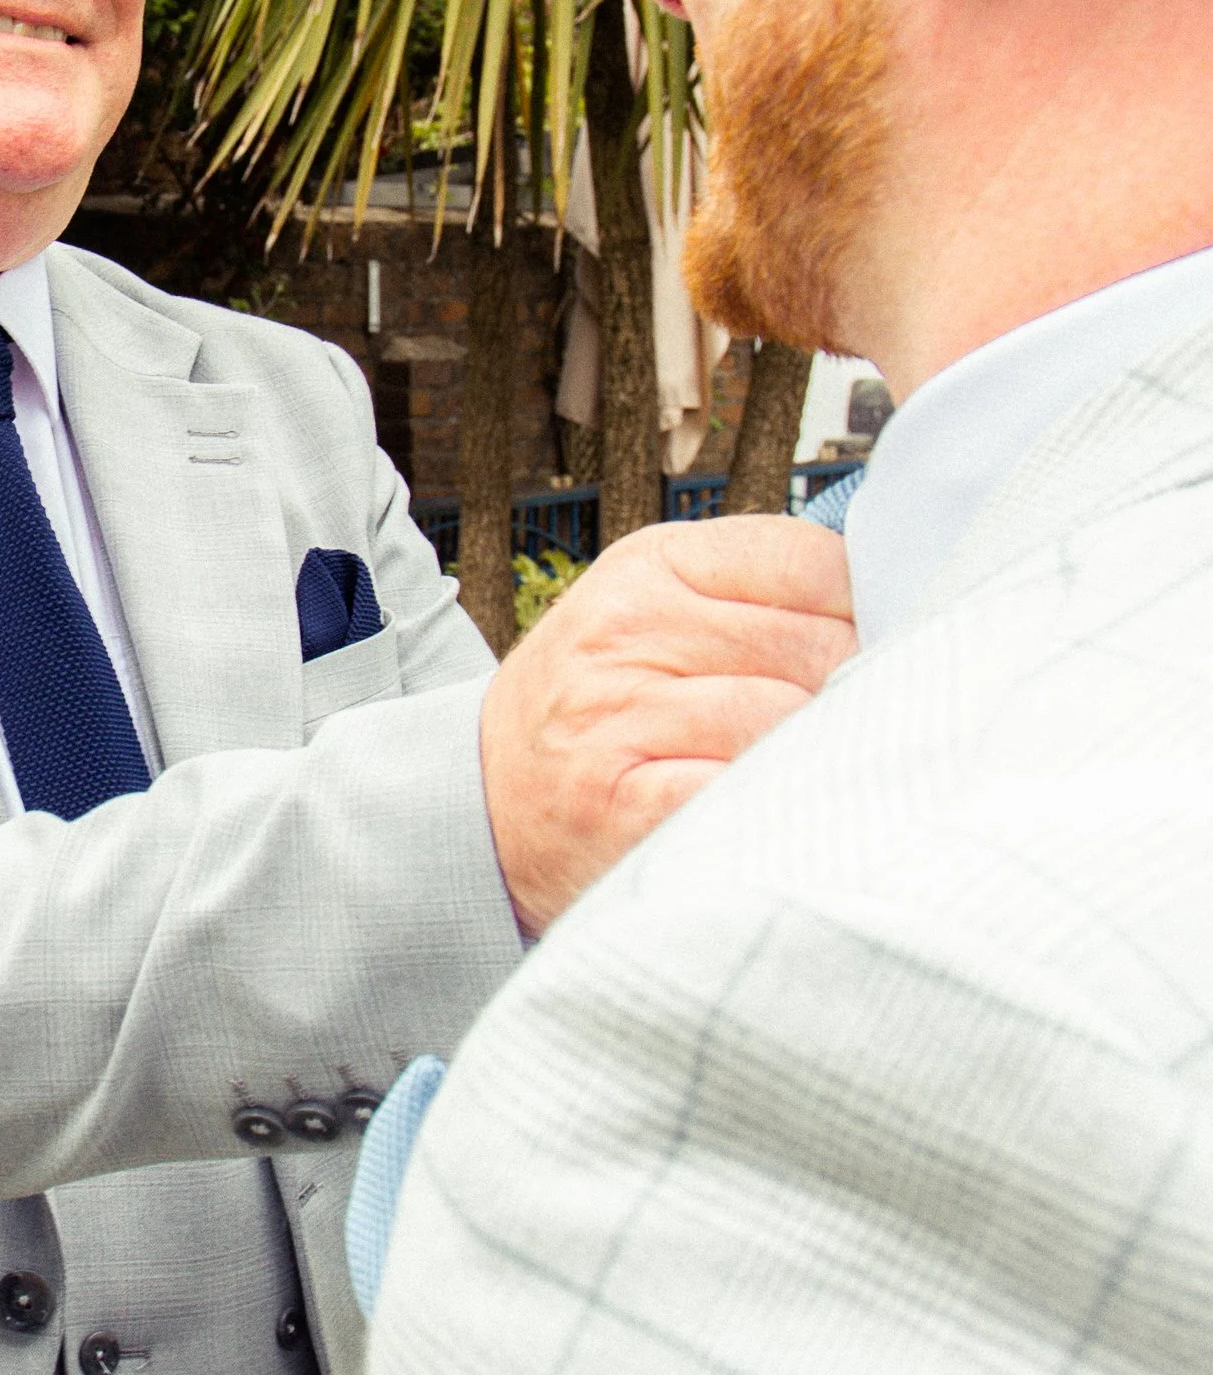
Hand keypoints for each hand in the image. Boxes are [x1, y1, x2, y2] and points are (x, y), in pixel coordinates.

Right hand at [479, 519, 856, 936]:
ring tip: (806, 772)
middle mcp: (628, 630)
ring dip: (818, 753)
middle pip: (818, 644)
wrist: (480, 807)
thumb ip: (751, 599)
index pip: (813, 562)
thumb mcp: (651, 617)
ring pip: (792, 718)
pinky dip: (780, 806)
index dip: (864, 611)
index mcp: (648, 566)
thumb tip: (895, 608)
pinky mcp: (626, 805)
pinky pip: (750, 792)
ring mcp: (620, 717)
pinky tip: (774, 813)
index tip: (866, 651)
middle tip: (842, 727)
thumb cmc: (596, 713)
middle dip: (852, 690)